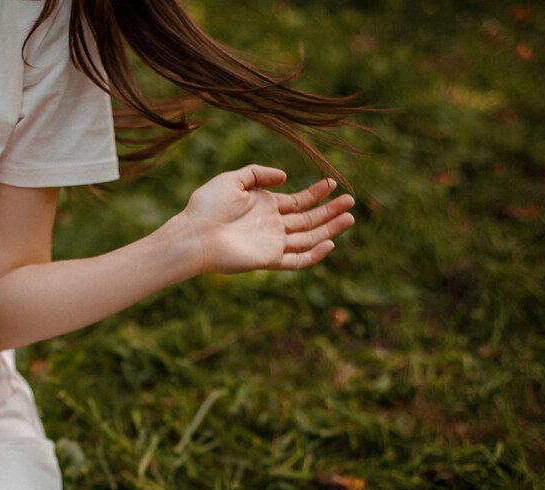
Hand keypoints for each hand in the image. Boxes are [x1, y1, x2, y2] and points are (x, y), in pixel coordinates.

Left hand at [180, 165, 355, 274]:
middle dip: (330, 209)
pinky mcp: (269, 259)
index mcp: (265, 205)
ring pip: (308, 238)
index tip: (332, 183)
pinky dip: (314, 254)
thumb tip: (285, 177)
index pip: (298, 201)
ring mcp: (272, 243)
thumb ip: (258, 174)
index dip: (316, 193)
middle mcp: (272, 225)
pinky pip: (297, 260)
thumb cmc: (207, 206)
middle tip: (351, 200)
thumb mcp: (233, 180)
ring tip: (349, 216)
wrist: (194, 235)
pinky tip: (329, 243)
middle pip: (308, 219)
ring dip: (330, 228)